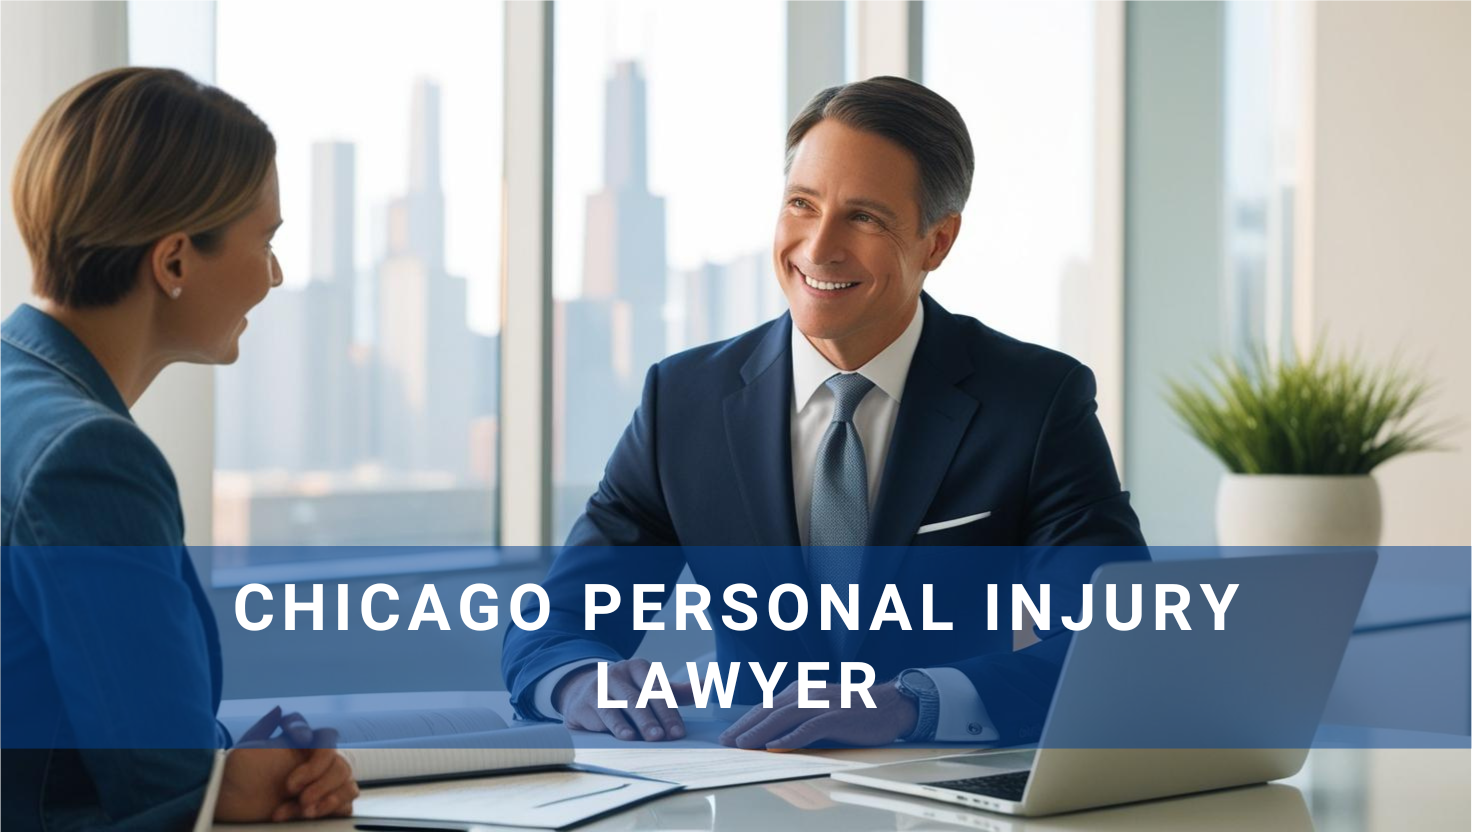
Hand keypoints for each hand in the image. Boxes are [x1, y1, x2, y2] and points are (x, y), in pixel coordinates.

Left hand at [213, 706, 358, 821]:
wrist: (231, 804)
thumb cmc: (237, 775)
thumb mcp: (246, 748)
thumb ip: (263, 727)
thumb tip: (279, 709)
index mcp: (304, 748)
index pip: (326, 736)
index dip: (321, 739)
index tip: (300, 740)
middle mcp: (316, 765)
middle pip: (340, 764)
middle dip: (319, 779)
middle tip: (292, 791)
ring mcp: (322, 786)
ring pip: (348, 784)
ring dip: (327, 797)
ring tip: (303, 810)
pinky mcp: (323, 807)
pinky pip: (345, 806)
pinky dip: (330, 809)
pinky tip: (307, 815)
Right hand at [554, 658, 693, 741]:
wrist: (583, 691)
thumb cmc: (627, 693)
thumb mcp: (651, 689)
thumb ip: (678, 692)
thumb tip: (707, 684)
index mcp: (638, 667)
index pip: (656, 688)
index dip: (668, 711)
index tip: (678, 733)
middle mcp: (617, 673)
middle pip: (639, 698)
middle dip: (653, 718)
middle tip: (664, 737)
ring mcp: (599, 687)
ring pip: (620, 705)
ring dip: (635, 723)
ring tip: (648, 738)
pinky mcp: (584, 703)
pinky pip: (601, 715)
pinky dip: (615, 726)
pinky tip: (626, 737)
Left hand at [718, 681, 917, 749]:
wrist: (889, 705)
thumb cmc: (853, 710)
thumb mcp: (821, 707)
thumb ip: (798, 716)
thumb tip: (771, 735)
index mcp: (802, 690)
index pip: (767, 706)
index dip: (745, 720)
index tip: (727, 735)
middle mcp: (808, 693)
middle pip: (769, 710)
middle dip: (745, 726)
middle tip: (725, 742)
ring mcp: (823, 703)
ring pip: (784, 717)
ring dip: (761, 732)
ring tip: (743, 745)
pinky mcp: (837, 716)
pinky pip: (809, 728)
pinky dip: (791, 738)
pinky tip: (776, 748)